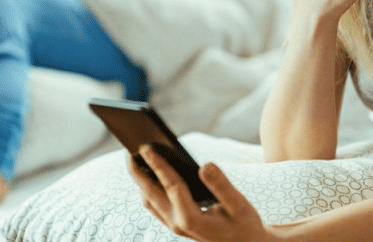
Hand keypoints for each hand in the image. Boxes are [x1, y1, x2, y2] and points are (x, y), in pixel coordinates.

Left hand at [129, 145, 269, 241]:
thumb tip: (205, 165)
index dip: (157, 165)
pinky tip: (148, 171)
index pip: (170, 186)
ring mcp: (173, 225)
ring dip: (140, 179)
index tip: (145, 147)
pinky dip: (147, 187)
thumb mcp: (239, 205)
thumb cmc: (244, 224)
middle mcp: (177, 224)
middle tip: (129, 146)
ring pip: (148, 200)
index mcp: (192, 219)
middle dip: (138, 170)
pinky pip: (154, 204)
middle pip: (150, 193)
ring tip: (135, 155)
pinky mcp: (174, 223)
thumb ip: (222, 185)